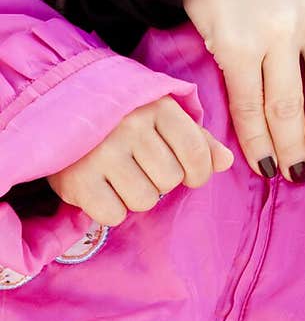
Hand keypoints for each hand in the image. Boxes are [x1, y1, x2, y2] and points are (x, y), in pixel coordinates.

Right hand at [47, 97, 232, 226]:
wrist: (61, 108)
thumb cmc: (123, 115)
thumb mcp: (161, 113)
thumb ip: (196, 137)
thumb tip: (227, 162)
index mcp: (158, 107)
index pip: (195, 151)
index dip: (199, 171)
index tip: (191, 175)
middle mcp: (132, 127)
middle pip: (170, 180)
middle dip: (161, 180)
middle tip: (142, 167)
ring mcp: (103, 153)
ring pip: (144, 200)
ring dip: (136, 195)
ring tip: (121, 175)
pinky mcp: (78, 180)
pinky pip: (114, 214)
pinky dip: (111, 208)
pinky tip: (102, 187)